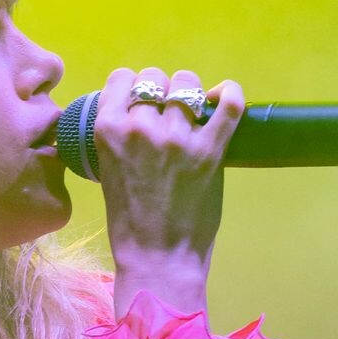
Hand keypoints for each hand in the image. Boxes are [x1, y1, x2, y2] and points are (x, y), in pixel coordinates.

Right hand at [94, 65, 244, 317]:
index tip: (141, 99)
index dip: (133, 85)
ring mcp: (177, 137)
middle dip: (162, 90)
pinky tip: (224, 96)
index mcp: (108, 131)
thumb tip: (137, 118)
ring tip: (194, 110)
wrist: (157, 260)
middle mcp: (141, 126)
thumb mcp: (107, 173)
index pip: (122, 79)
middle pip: (155, 78)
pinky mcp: (209, 150)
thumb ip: (120, 141)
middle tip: (168, 112)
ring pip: (187, 85)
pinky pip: (228, 104)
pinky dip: (229, 93)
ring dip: (190, 93)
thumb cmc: (129, 225)